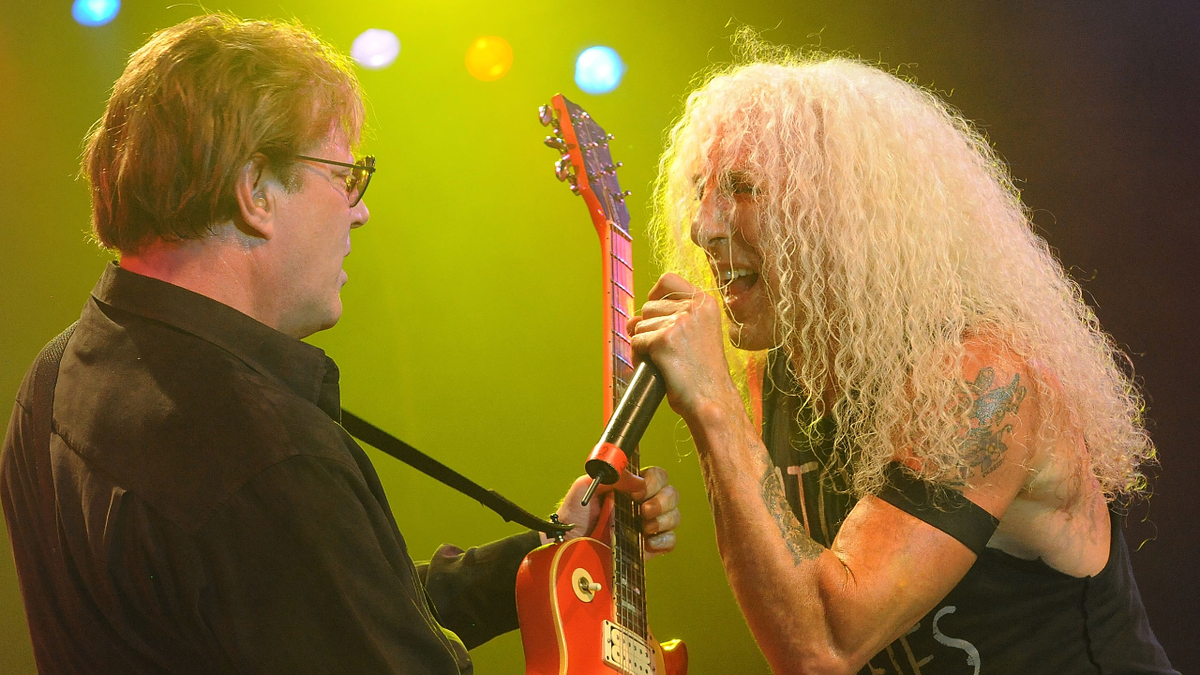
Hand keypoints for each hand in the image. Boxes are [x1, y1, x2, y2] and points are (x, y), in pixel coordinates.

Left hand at [545, 467, 680, 558]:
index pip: (655, 476)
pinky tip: (647, 542)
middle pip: (671, 493)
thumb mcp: (585, 488)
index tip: (638, 491)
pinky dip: (663, 540)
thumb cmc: (573, 516)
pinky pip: (670, 540)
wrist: (567, 546)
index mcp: (629, 487)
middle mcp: (641, 504)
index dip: (653, 481)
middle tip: (643, 510)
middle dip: (662, 500)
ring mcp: (647, 525)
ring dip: (663, 520)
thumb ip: (611, 478)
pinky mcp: (649, 547)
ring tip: (644, 527)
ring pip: (674, 515)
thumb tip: (637, 481)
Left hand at [628, 273, 740, 422]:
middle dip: (648, 328)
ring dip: (644, 345)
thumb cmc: (701, 373)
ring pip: (640, 325)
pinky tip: (656, 368)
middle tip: (666, 351)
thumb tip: (631, 320)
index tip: (657, 314)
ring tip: (664, 362)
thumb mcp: (694, 335)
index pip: (668, 280)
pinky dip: (639, 357)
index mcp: (705, 303)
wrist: (711, 399)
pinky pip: (636, 342)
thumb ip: (667, 319)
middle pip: (648, 306)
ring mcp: (679, 322)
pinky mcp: (664, 339)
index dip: (655, 295)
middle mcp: (694, 307)